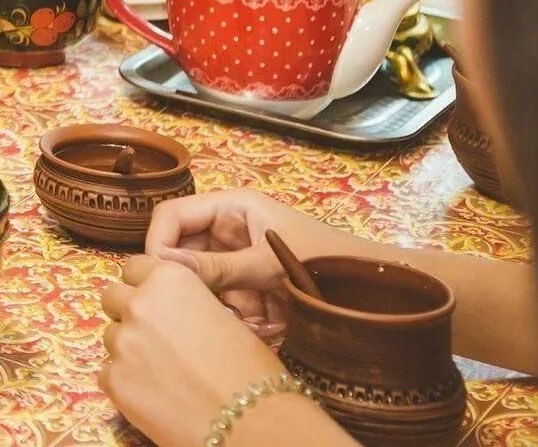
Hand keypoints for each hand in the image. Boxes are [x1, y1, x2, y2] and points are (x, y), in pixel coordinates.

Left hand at [99, 256, 292, 446]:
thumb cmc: (252, 369)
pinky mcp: (113, 380)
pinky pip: (109, 373)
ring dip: (128, 349)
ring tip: (162, 371)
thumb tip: (174, 310)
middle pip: (113, 298)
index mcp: (169, 280)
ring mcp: (122, 342)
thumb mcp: (224, 317)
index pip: (134, 267)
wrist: (252, 421)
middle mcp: (139, 304)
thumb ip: (185, 304)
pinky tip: (156, 395)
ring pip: (111, 337)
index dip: (143, 285)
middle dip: (128, 313)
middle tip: (154, 337)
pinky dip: (127, 382)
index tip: (153, 301)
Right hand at [143, 190, 369, 338]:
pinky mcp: (254, 287)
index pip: (172, 216)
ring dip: (221, 307)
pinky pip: (229, 303)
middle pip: (185, 253)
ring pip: (206, 284)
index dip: (159, 244)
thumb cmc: (326, 262)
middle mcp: (230, 229)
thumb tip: (162, 270)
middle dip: (195, 285)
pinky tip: (265, 329)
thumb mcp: (267, 264)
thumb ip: (216, 268)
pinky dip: (241, 320)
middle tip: (205, 310)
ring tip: (249, 322)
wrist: (378, 292)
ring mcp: (241, 259)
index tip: (159, 280)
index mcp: (231, 207)